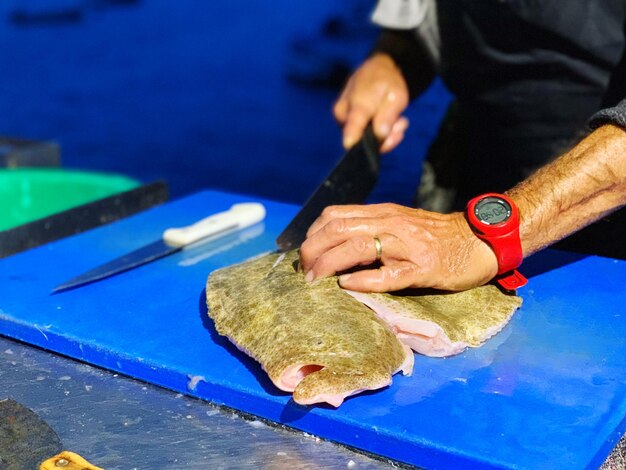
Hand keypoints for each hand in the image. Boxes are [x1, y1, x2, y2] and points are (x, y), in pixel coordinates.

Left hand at [299, 204, 498, 291]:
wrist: (479, 240)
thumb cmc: (435, 236)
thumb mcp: (398, 223)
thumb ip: (370, 228)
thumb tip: (335, 243)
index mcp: (382, 213)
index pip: (335, 215)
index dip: (313, 233)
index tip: (305, 252)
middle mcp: (390, 224)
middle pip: (338, 229)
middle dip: (313, 250)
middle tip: (304, 271)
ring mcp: (405, 245)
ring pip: (357, 247)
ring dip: (329, 264)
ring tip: (316, 280)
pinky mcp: (421, 268)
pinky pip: (387, 274)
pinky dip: (363, 280)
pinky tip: (348, 286)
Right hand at [334, 53, 409, 152]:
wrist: (376, 70)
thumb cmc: (386, 81)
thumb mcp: (396, 95)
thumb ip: (388, 115)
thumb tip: (379, 134)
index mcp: (357, 104)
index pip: (352, 129)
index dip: (356, 143)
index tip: (362, 147)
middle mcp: (344, 115)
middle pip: (361, 140)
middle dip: (385, 137)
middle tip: (400, 123)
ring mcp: (343, 121)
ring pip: (365, 140)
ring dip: (386, 135)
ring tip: (398, 120)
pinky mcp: (347, 124)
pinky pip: (364, 137)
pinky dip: (382, 133)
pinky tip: (391, 122)